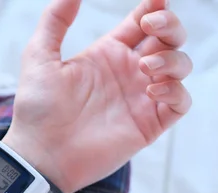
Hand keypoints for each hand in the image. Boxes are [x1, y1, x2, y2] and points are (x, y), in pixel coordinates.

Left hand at [2, 0, 191, 192]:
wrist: (40, 153)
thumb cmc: (37, 109)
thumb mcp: (39, 57)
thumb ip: (55, 21)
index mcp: (106, 54)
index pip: (141, 23)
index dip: (153, 7)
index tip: (154, 0)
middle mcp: (127, 73)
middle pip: (168, 39)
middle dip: (169, 25)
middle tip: (152, 26)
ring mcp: (140, 98)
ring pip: (180, 67)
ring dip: (173, 59)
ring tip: (147, 68)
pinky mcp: (148, 124)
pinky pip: (180, 102)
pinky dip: (176, 91)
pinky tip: (153, 88)